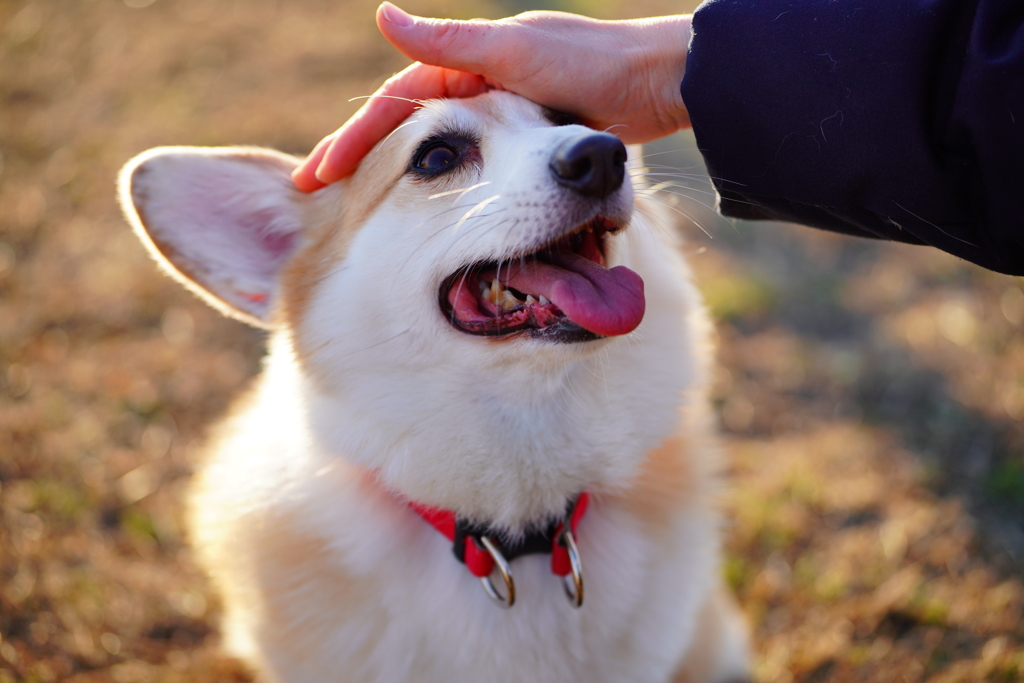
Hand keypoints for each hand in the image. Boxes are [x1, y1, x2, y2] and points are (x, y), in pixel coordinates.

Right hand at [293, 3, 691, 190]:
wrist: (656, 84)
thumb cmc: (588, 64)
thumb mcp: (512, 52)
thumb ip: (448, 42)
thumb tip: (381, 14)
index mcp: (466, 68)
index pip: (393, 108)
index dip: (352, 143)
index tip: (316, 178)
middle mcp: (478, 93)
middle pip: (409, 136)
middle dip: (364, 166)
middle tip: (323, 202)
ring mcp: (504, 122)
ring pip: (441, 158)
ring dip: (401, 182)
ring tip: (365, 215)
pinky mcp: (531, 150)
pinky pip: (478, 174)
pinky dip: (450, 192)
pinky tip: (435, 217)